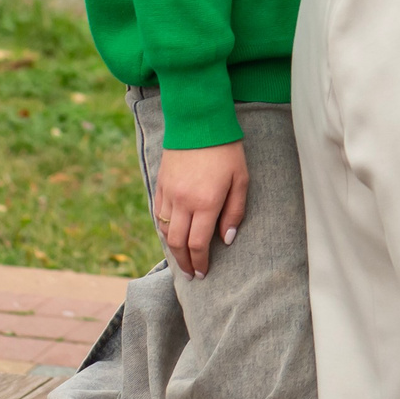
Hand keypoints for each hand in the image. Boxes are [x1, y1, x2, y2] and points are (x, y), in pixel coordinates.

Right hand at [152, 141, 247, 277]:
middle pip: (177, 243)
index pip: (198, 244)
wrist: (199, 123)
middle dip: (184, 262)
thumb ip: (234, 212)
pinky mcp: (160, 185)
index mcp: (206, 203)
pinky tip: (172, 235)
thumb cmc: (227, 151)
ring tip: (182, 259)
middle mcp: (183, 202)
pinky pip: (158, 214)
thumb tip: (226, 239)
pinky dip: (163, 229)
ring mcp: (168, 194)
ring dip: (172, 248)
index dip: (200, 262)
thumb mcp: (241, 180)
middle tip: (191, 275)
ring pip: (164, 231)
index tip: (204, 274)